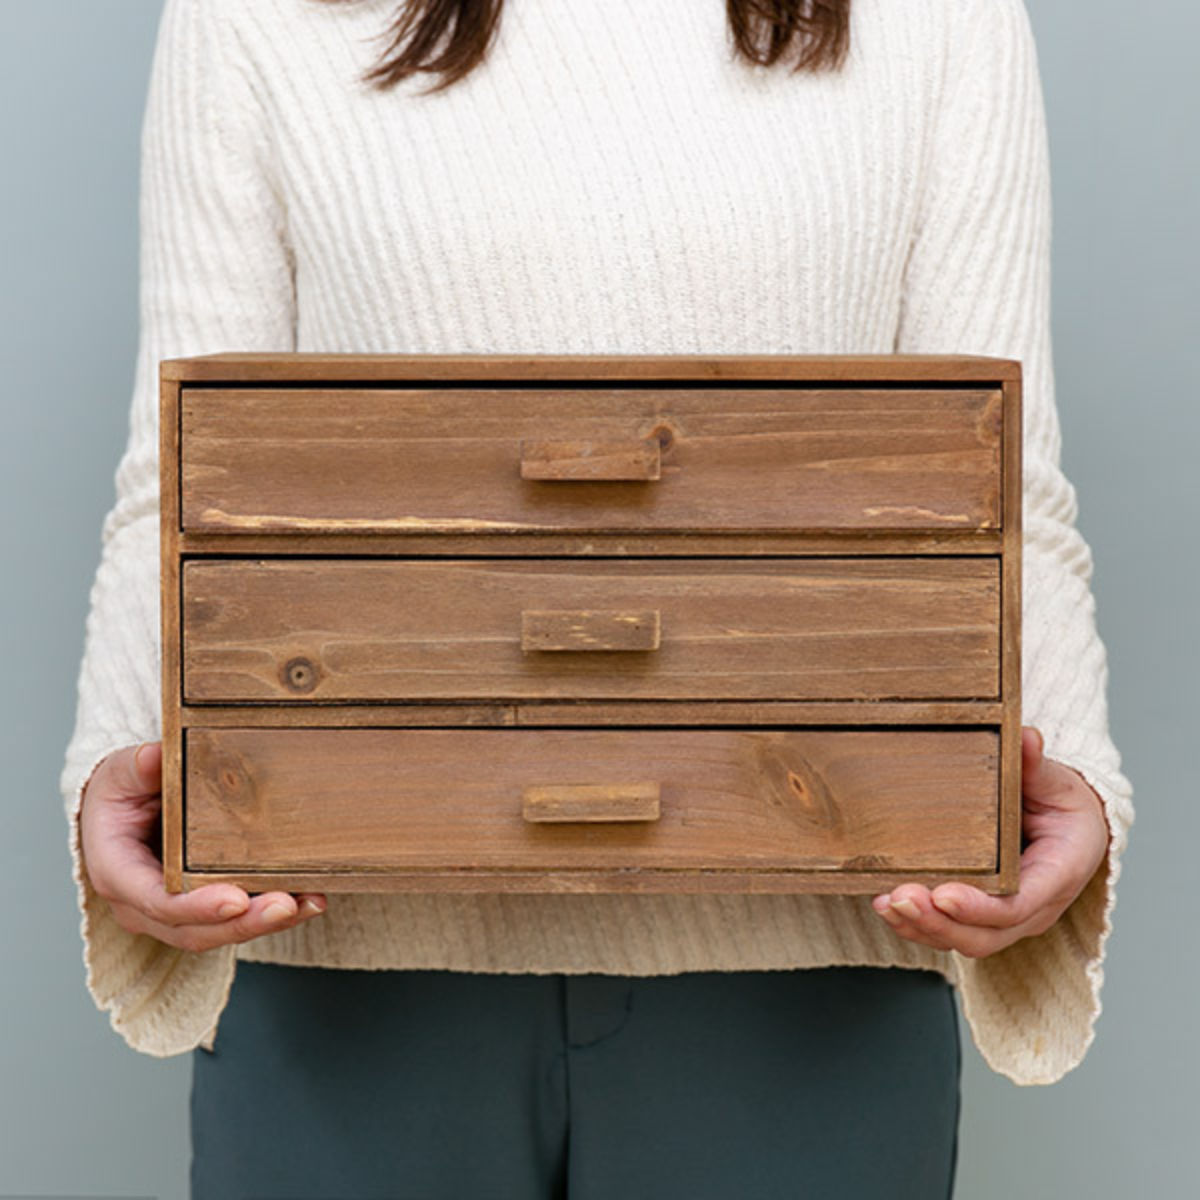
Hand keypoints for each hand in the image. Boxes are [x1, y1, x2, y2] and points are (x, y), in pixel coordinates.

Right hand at [79, 741, 326, 951]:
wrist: (121, 812)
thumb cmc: (119, 795)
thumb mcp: (120, 775)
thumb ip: (137, 768)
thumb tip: (155, 756)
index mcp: (117, 873)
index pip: (157, 900)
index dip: (197, 906)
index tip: (236, 900)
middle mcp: (142, 905)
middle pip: (195, 929)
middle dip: (244, 922)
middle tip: (286, 905)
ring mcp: (172, 913)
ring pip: (219, 932)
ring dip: (266, 923)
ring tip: (308, 903)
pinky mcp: (201, 908)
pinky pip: (235, 922)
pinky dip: (271, 915)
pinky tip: (307, 900)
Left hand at [871, 726, 1110, 957]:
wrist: (1074, 830)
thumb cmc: (1066, 809)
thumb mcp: (1057, 784)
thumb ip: (1036, 765)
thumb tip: (1027, 737)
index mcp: (1057, 875)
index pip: (1018, 905)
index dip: (979, 907)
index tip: (943, 895)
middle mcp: (1035, 909)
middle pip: (985, 935)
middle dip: (939, 923)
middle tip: (900, 898)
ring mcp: (1010, 919)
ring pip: (965, 941)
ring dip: (922, 928)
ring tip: (885, 904)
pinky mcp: (985, 918)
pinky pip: (952, 933)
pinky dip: (918, 927)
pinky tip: (887, 907)